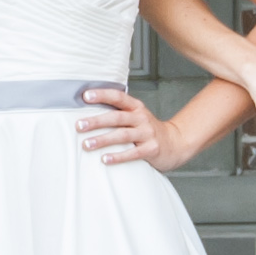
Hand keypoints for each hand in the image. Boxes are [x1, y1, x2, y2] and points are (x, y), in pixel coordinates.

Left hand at [77, 86, 202, 172]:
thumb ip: (118, 113)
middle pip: (117, 117)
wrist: (176, 143)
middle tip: (79, 125)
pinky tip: (105, 159)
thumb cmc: (148, 130)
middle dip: (96, 121)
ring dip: (103, 140)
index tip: (85, 96)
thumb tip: (87, 112)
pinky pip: (133, 153)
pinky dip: (118, 156)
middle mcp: (142, 118)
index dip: (102, 95)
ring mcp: (147, 134)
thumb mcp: (136, 116)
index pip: (118, 97)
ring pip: (122, 135)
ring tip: (87, 144)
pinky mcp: (151, 149)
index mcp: (136, 107)